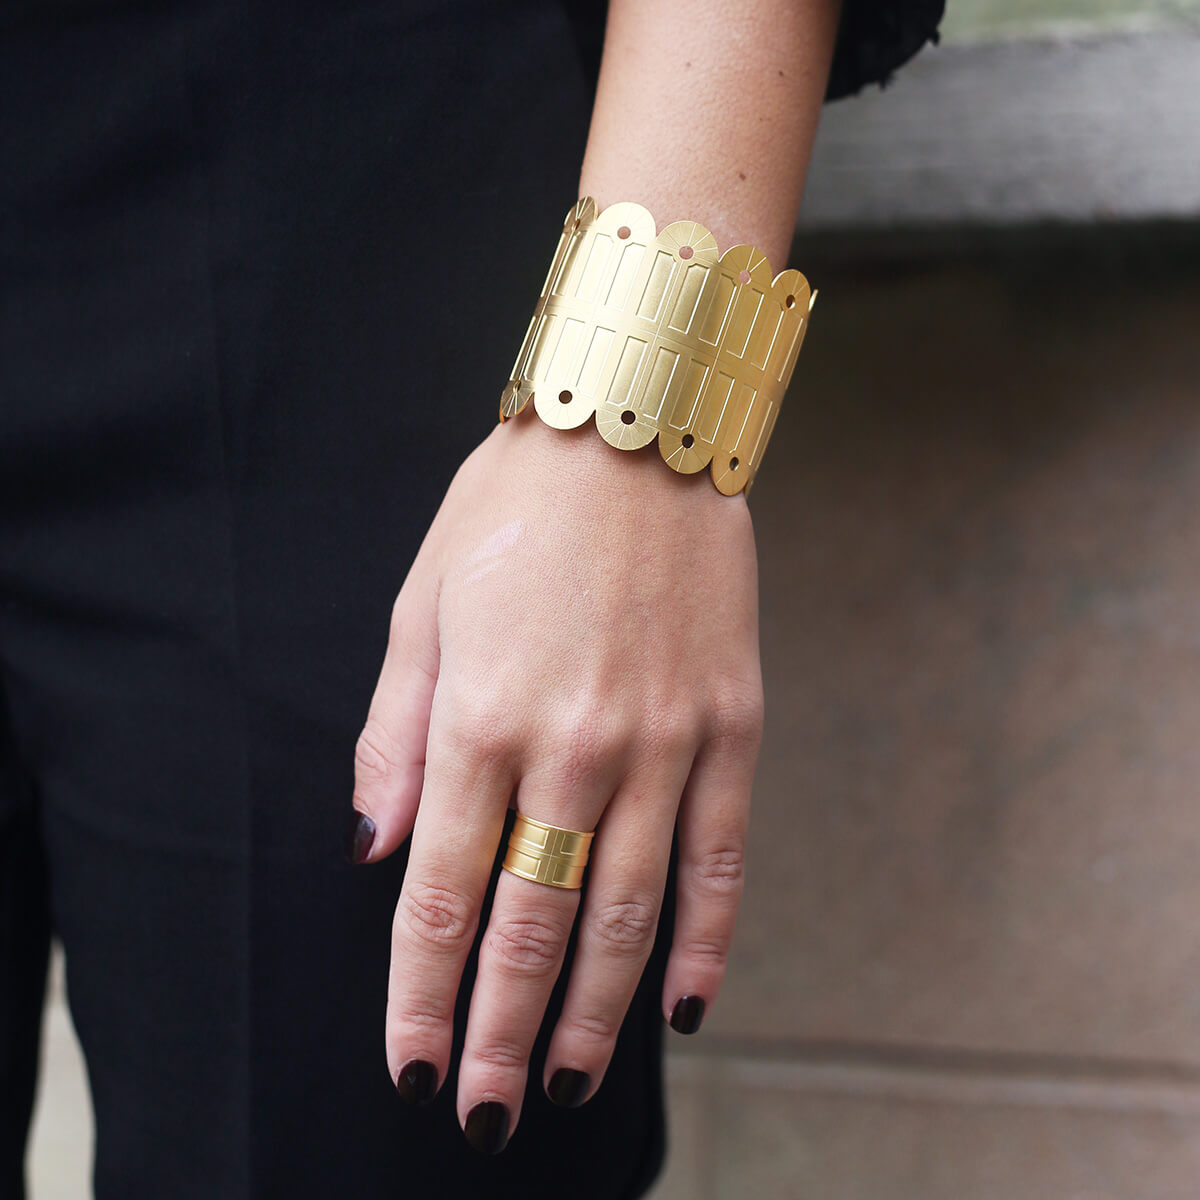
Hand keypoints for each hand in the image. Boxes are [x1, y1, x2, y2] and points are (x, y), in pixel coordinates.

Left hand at [350, 410, 763, 1152]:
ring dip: (593, 1010)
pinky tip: (688, 1005)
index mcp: (483, 713)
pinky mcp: (732, 726)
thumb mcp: (422, 604)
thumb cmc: (514, 510)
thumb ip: (396, 734)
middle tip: (487, 1113)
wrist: (636, 433)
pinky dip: (708, 939)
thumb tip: (376, 846)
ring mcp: (664, 740)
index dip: (424, 992)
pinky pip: (722, 856)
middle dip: (501, 1030)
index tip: (413, 1066)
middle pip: (532, 922)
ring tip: (566, 1081)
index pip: (446, 890)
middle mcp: (574, 744)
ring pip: (627, 911)